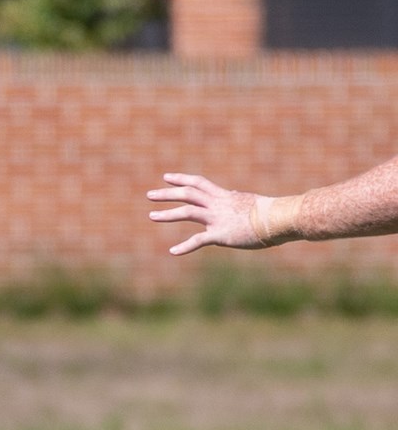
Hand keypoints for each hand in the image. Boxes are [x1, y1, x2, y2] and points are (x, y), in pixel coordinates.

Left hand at [147, 172, 270, 254]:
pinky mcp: (221, 234)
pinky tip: (172, 251)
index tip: (167, 178)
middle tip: (150, 195)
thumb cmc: (272, 213)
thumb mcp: (250, 203)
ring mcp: (217, 218)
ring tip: (151, 216)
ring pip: (187, 212)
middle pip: (187, 194)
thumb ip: (237, 202)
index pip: (199, 183)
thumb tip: (234, 199)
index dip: (181, 179)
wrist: (280, 219)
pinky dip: (184, 246)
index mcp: (224, 196)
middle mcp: (217, 204)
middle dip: (167, 194)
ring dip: (167, 214)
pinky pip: (198, 240)